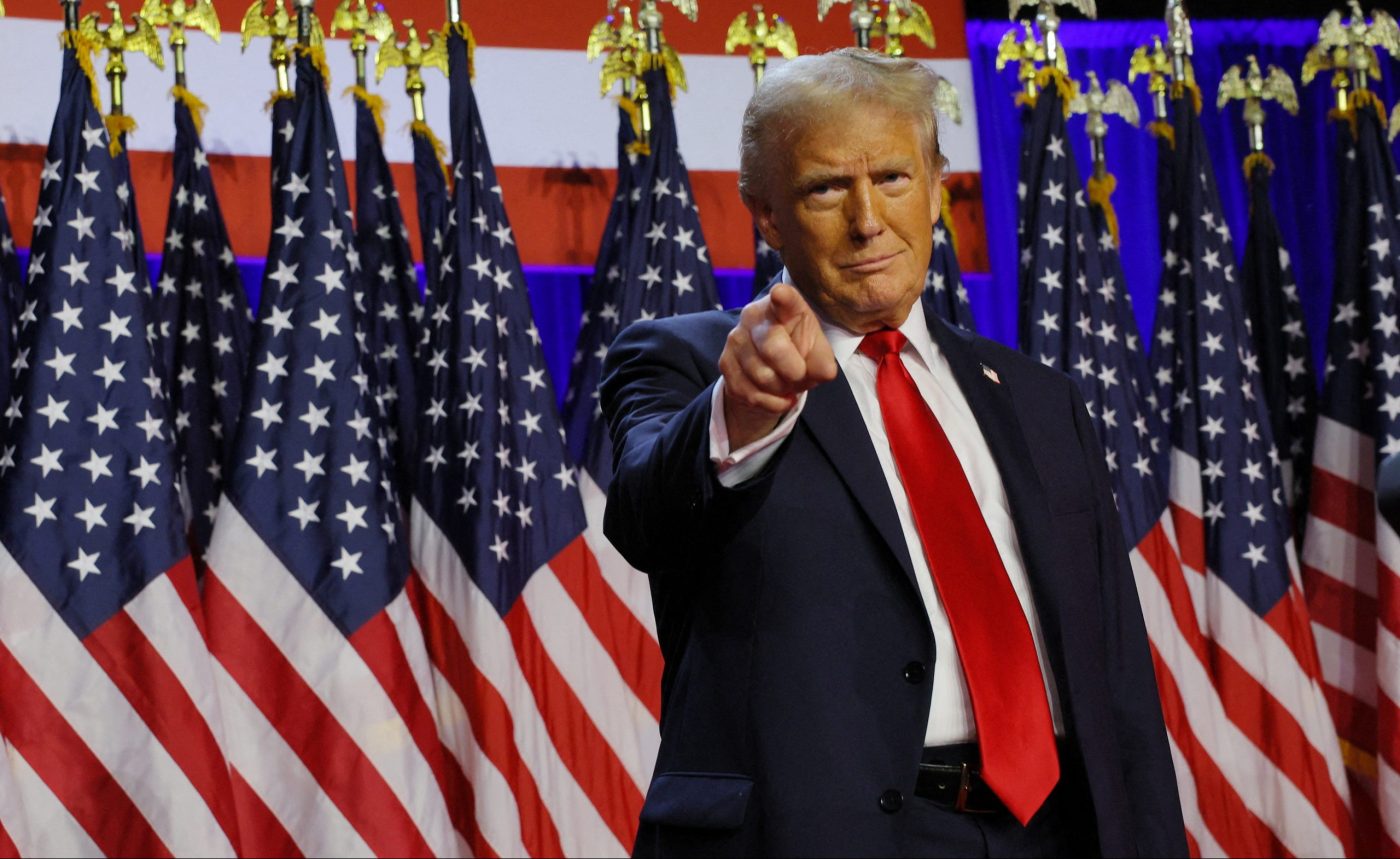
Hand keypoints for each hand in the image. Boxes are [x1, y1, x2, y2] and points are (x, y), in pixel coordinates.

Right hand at [718, 283, 837, 448]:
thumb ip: (823, 361)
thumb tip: (823, 373)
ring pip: (762, 376)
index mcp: (784, 307)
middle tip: (798, 374)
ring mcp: (736, 339)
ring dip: (781, 389)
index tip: (780, 294)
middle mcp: (754, 316)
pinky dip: (770, 402)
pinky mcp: (725, 362)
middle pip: (773, 348)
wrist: (770, 368)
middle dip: (793, 372)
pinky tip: (776, 395)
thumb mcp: (817, 352)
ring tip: (786, 383)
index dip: (783, 297)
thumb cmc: (799, 351)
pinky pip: (750, 393)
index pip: (784, 300)